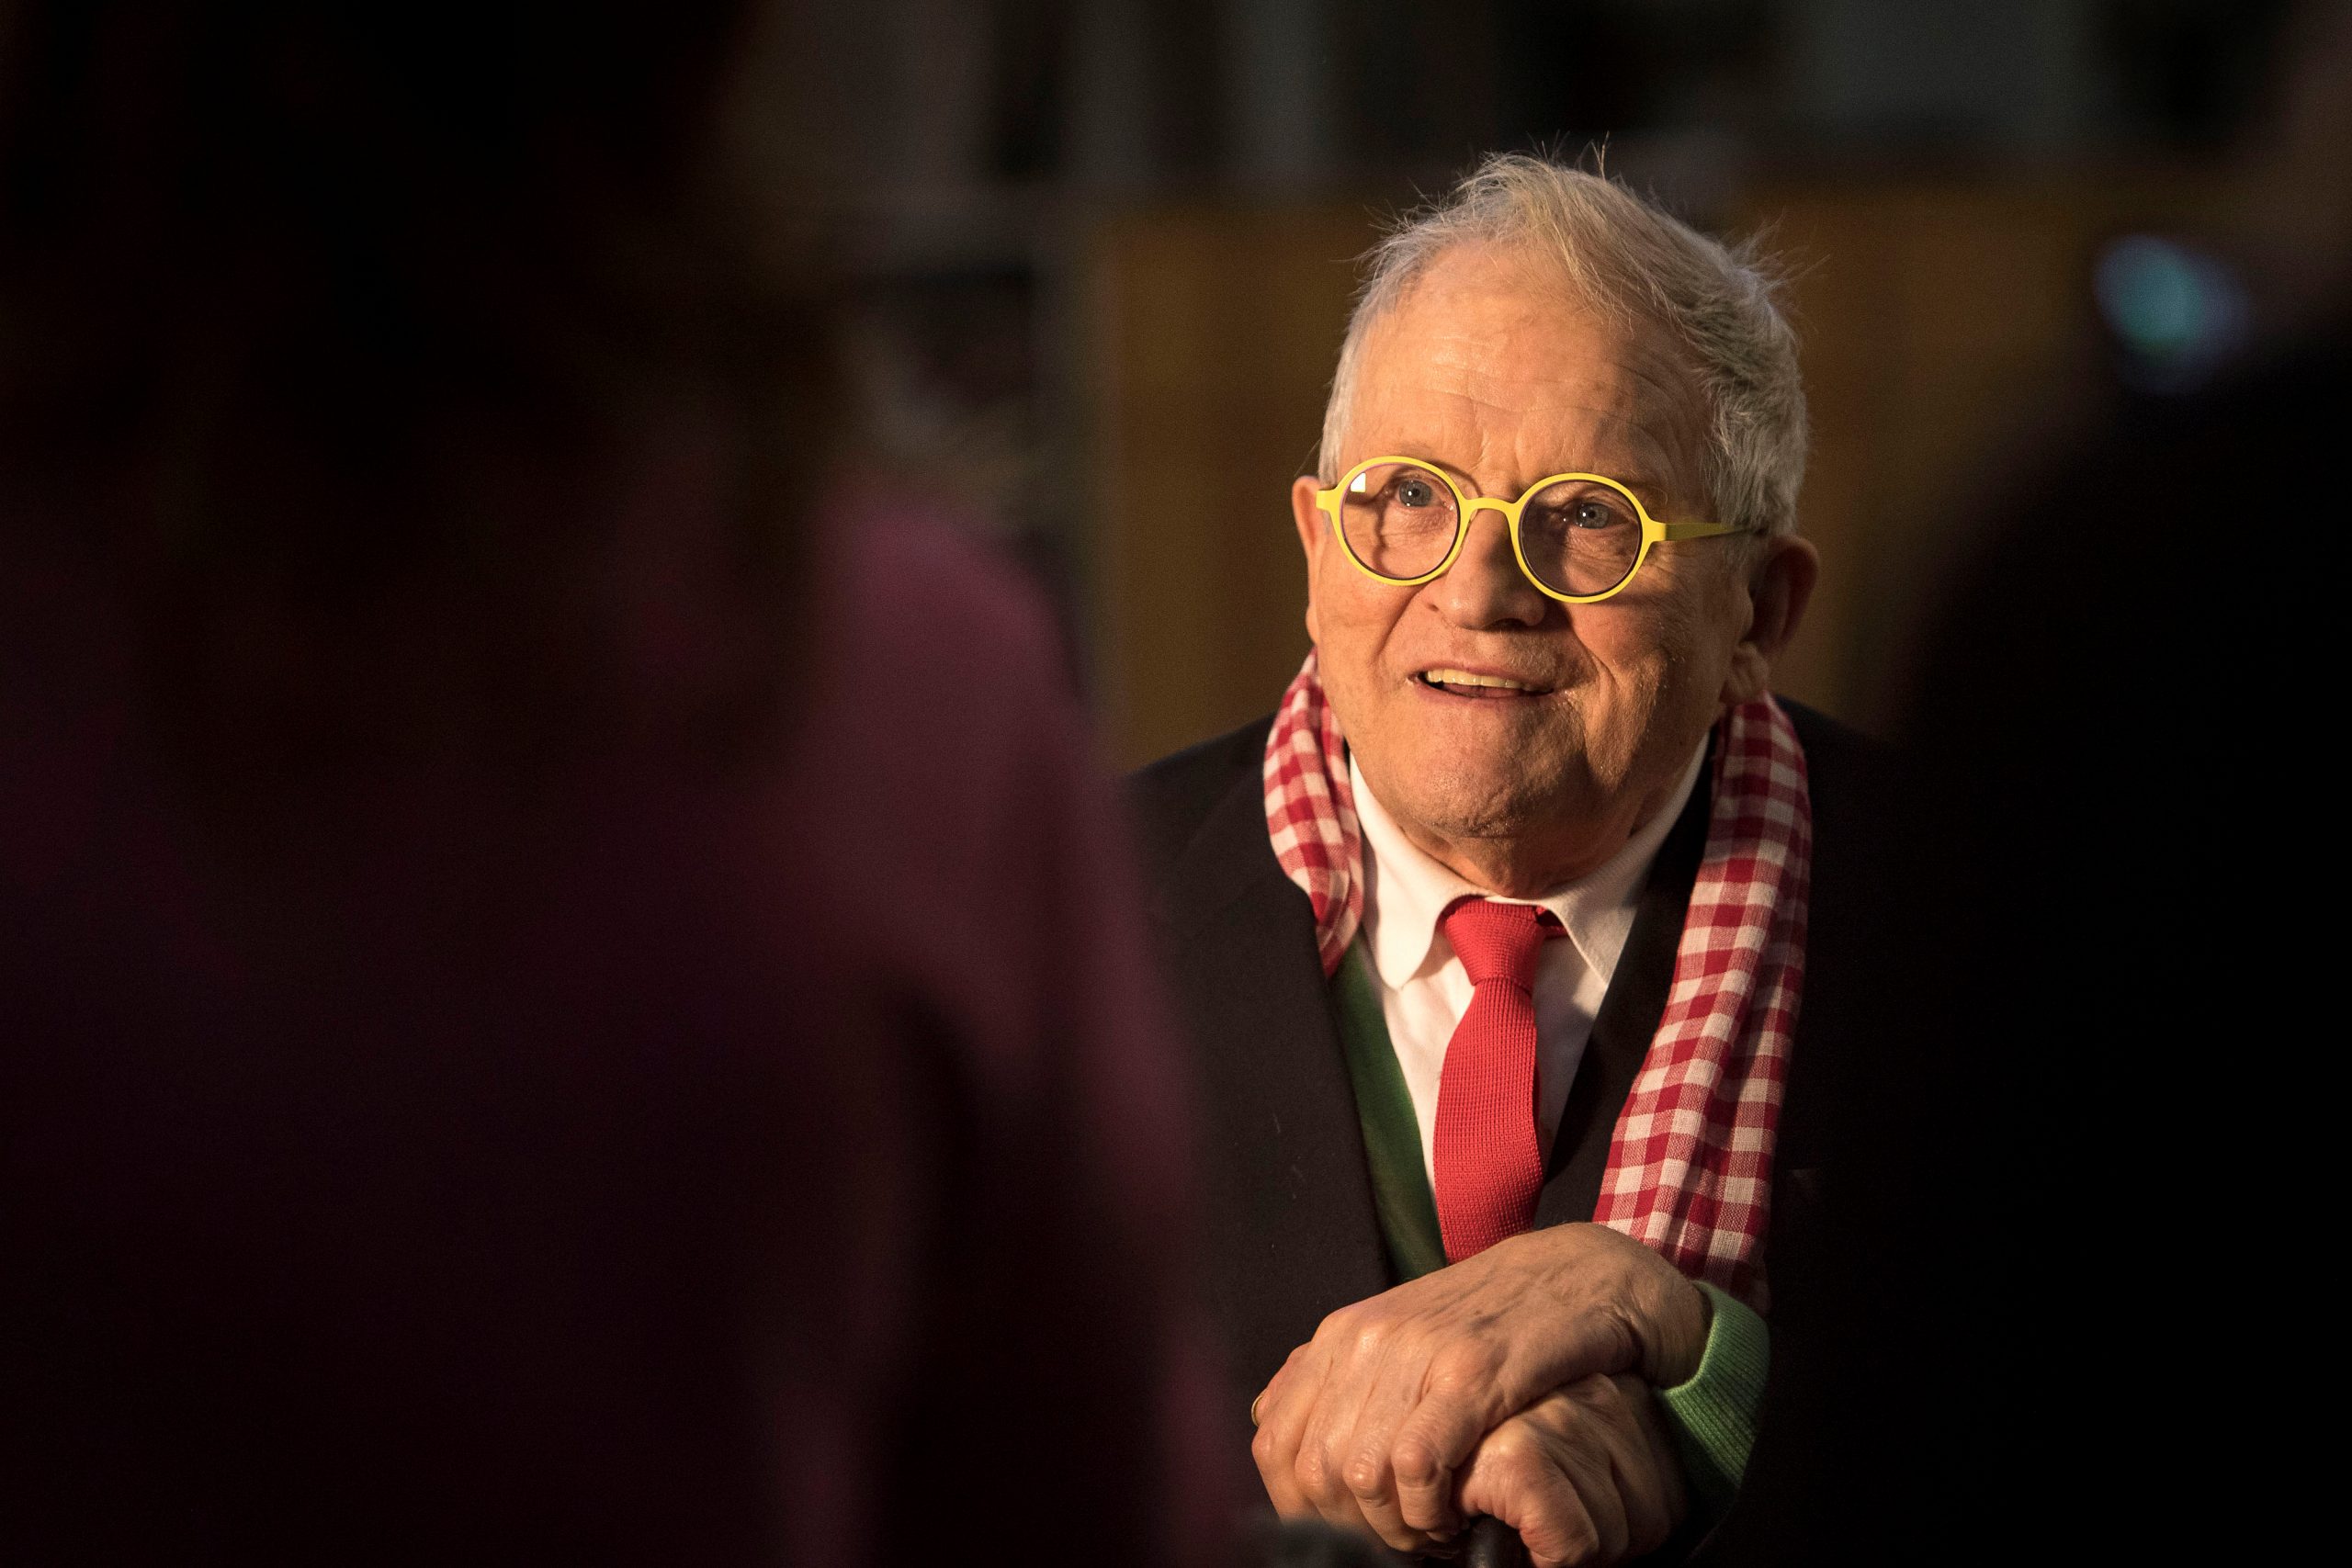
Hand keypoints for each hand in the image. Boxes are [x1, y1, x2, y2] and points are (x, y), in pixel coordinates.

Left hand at [1249, 1223, 1705, 1553]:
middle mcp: (1366, 1340)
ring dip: (1396, 1525)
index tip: (1344, 1530)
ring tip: (1431, 1530)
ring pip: (1361, 1473)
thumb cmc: (1488, 1318)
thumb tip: (1271, 1425)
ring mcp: (1417, 1352)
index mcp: (1340, 1335)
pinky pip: (1419, 1463)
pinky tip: (1455, 1515)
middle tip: (1400, 1538)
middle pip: (1315, 1470)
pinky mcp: (1472, 1371)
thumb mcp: (1400, 1338)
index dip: (1300, 1507)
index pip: (1273, 1442)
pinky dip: (1429, 1509)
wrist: (1577, 1275)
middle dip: (1354, 1525)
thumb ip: (1341, 1379)